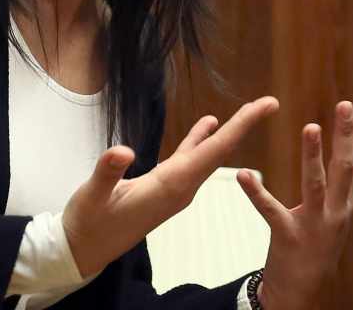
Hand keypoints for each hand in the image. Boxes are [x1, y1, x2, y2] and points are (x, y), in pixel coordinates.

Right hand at [62, 97, 278, 276]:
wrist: (83, 250)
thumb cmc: (88, 225)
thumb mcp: (92, 198)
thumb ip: (107, 174)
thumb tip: (122, 151)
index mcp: (171, 186)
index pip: (214, 152)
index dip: (240, 127)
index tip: (265, 108)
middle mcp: (181, 187)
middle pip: (220, 151)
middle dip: (244, 124)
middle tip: (269, 102)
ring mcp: (175, 187)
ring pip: (208, 153)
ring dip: (228, 131)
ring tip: (248, 111)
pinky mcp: (164, 186)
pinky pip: (189, 158)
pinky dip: (200, 139)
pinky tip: (209, 124)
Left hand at [238, 96, 352, 309]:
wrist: (302, 293)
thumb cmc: (319, 252)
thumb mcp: (340, 224)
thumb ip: (351, 198)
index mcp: (347, 204)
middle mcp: (336, 212)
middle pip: (346, 167)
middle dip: (346, 134)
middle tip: (346, 104)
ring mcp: (314, 225)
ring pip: (316, 184)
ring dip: (314, 155)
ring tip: (310, 127)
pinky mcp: (287, 236)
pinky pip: (270, 210)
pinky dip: (256, 192)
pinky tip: (244, 175)